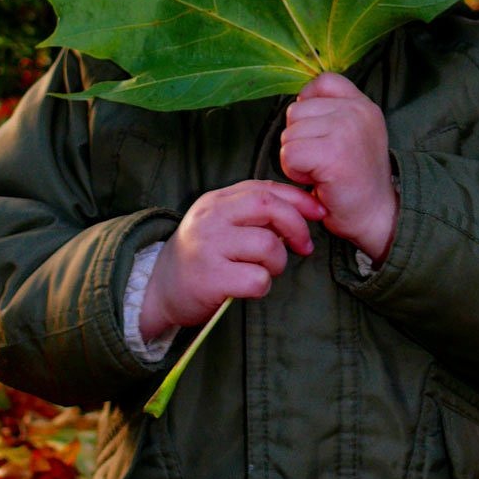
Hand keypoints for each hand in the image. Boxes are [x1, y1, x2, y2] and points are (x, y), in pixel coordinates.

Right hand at [139, 180, 325, 339]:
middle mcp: (211, 218)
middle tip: (303, 246)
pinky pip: (257, 278)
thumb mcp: (220, 223)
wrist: (160, 290)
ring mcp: (208, 246)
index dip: (298, 199)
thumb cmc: (202, 257)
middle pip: (269, 207)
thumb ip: (252, 212)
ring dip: (278, 263)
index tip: (318, 213)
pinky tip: (247, 287)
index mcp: (216, 201)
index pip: (265, 189)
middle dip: (296, 226)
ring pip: (268, 246)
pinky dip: (262, 286)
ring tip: (264, 270)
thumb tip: (303, 210)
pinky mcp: (210, 278)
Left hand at [279, 72, 398, 263]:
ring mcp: (346, 131)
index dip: (309, 103)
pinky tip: (316, 180)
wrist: (378, 215)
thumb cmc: (357, 179)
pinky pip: (289, 154)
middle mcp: (357, 112)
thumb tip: (299, 101)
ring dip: (295, 156)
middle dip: (299, 138)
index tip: (317, 131)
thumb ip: (334, 111)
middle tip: (321, 160)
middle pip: (296, 111)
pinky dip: (294, 171)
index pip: (324, 81)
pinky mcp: (333, 155)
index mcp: (363, 105)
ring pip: (290, 134)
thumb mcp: (356, 133)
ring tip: (320, 171)